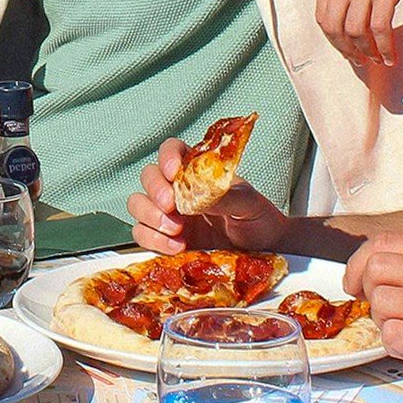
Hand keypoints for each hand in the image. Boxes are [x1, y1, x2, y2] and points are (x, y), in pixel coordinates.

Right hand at [129, 139, 289, 253]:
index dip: (167, 157)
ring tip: (176, 230)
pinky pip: (142, 235)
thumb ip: (227, 197)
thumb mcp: (250, 203)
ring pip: (137, 204)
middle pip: (148, 176)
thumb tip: (201, 196)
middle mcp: (178, 189)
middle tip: (171, 206)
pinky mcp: (164, 241)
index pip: (172, 150)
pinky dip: (153, 240)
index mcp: (197, 171)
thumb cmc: (258, 219)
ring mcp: (169, 215)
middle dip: (155, 190)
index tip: (174, 172)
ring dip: (150, 216)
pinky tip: (176, 246)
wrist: (264, 252)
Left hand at [315, 0, 402, 65]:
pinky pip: (380, 27)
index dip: (334, 41)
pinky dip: (385, 47)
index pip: (322, 18)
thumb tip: (351, 22)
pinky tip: (391, 55)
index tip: (347, 51)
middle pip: (334, 28)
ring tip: (380, 59)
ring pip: (356, 31)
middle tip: (362, 61)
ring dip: (368, 52)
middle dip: (348, 51)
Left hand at [343, 233, 402, 402]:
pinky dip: (396, 346)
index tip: (356, 282)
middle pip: (375, 268)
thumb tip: (374, 268)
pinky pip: (393, 336)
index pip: (383, 242)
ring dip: (385, 324)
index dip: (358, 263)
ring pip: (381, 303)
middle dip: (369, 292)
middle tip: (384, 310)